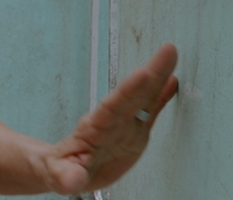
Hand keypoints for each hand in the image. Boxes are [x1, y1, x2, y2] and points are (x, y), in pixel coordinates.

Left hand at [42, 44, 177, 193]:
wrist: (65, 169)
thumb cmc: (60, 170)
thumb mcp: (60, 176)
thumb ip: (67, 176)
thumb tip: (72, 181)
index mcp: (94, 130)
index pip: (112, 108)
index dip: (129, 91)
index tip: (143, 73)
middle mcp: (112, 122)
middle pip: (134, 95)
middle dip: (151, 74)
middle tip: (167, 50)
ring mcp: (124, 125)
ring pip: (144, 98)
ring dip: (158, 78)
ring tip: (171, 54)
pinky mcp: (134, 134)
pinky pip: (150, 112)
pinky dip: (161, 97)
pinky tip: (172, 80)